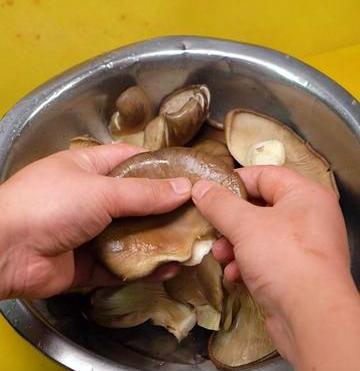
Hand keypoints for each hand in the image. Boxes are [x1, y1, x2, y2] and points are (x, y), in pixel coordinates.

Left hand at [0, 143, 190, 298]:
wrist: (1, 252)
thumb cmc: (50, 204)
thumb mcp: (101, 191)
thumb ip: (144, 193)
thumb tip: (185, 188)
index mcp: (91, 169)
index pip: (133, 160)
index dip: (161, 166)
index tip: (190, 175)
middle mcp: (94, 198)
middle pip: (138, 201)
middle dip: (167, 208)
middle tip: (199, 214)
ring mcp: (92, 232)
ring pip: (133, 234)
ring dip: (160, 240)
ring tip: (192, 242)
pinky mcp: (90, 263)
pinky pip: (123, 264)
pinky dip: (145, 266)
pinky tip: (170, 268)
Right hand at [192, 166, 359, 370]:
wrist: (310, 319)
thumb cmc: (282, 258)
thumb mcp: (245, 225)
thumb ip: (219, 203)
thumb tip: (199, 186)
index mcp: (304, 194)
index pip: (264, 174)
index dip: (235, 180)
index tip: (209, 190)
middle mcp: (307, 216)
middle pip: (258, 206)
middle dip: (229, 220)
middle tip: (210, 226)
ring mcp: (301, 245)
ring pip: (257, 234)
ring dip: (233, 244)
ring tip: (219, 255)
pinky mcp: (294, 270)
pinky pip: (264, 256)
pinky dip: (245, 263)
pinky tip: (233, 274)